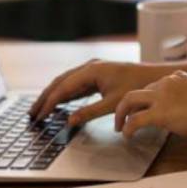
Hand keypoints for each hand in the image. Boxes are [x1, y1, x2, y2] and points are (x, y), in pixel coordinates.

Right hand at [29, 60, 154, 124]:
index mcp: (92, 70)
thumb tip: (69, 121)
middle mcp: (90, 66)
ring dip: (53, 95)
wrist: (154, 77)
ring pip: (66, 82)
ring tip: (40, 110)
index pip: (64, 87)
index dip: (50, 102)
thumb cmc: (136, 87)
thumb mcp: (112, 103)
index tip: (39, 116)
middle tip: (32, 114)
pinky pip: (76, 84)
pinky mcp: (97, 75)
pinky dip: (65, 94)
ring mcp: (93, 69)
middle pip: (61, 82)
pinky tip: (58, 104)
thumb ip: (89, 112)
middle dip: (45, 98)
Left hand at [114, 70, 186, 139]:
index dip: (147, 98)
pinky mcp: (158, 112)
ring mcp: (161, 96)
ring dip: (121, 113)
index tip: (144, 108)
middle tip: (123, 116)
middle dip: (128, 104)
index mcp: (177, 77)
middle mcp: (166, 82)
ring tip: (119, 126)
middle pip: (139, 90)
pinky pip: (136, 120)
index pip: (154, 85)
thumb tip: (184, 112)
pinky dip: (128, 128)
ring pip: (130, 99)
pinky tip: (127, 136)